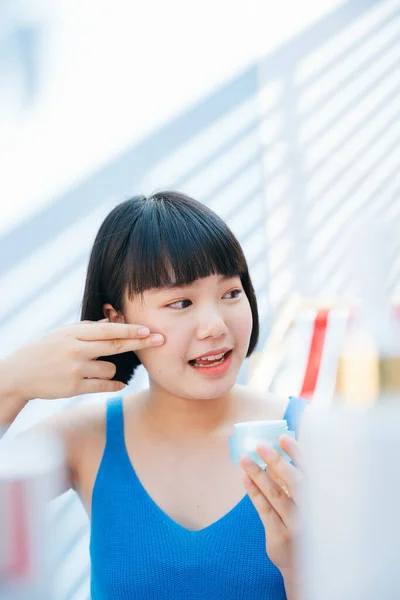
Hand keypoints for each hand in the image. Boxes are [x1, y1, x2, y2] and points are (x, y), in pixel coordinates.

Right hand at [3, 319, 164, 401]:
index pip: (108, 330)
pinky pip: (104, 386)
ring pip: (110, 369)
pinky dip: (114, 385)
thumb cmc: (43, 350)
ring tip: (94, 369)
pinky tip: (119, 384)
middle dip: (140, 343)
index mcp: (74, 333)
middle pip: (115, 346)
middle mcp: (76, 349)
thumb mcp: (62, 333)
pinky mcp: (74, 388)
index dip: (130, 330)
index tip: (148, 329)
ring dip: (111, 370)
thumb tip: (110, 324)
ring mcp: (76, 369)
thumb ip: (86, 329)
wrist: (19, 374)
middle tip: (160, 340)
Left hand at [239, 435, 302, 575]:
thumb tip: (276, 457)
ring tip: (244, 459)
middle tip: (260, 446)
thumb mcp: (306, 506)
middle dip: (278, 461)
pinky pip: (264, 511)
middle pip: (296, 483)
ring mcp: (297, 526)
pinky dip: (254, 493)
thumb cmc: (305, 528)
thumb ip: (295, 484)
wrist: (305, 569)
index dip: (298, 453)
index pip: (311, 472)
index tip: (283, 438)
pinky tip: (245, 479)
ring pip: (276, 495)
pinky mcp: (280, 537)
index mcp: (321, 500)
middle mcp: (312, 513)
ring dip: (259, 474)